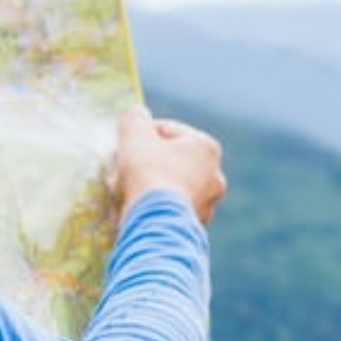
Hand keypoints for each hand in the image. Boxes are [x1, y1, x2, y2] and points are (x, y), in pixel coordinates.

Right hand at [113, 105, 225, 226]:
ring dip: (155, 185)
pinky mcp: (196, 225)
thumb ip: (135, 118)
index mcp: (206, 147)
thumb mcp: (134, 134)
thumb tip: (137, 114)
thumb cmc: (147, 172)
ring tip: (129, 191)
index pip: (167, 131)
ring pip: (173, 185)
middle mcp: (215, 175)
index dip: (141, 135)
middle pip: (172, 160)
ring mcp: (209, 203)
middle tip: (125, 168)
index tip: (124, 145)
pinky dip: (158, 206)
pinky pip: (172, 209)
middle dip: (149, 162)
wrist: (155, 221)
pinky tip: (140, 208)